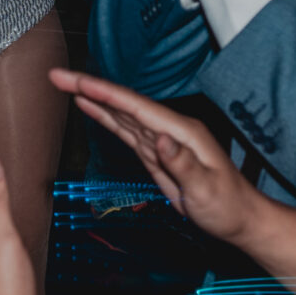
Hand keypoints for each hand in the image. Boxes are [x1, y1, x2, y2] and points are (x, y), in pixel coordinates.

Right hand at [56, 71, 268, 242]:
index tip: (77, 82)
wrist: (238, 219)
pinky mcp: (155, 153)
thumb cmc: (227, 206)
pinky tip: (91, 107)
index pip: (135, 106)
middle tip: (57, 75)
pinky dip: (105, 116)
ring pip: (121, 114)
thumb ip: (183, 165)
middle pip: (122, 104)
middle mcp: (169, 129)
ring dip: (93, 98)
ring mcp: (161, 140)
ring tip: (65, 84)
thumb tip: (161, 141)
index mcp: (181, 132)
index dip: (104, 92)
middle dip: (89, 88)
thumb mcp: (207, 189)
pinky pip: (125, 130)